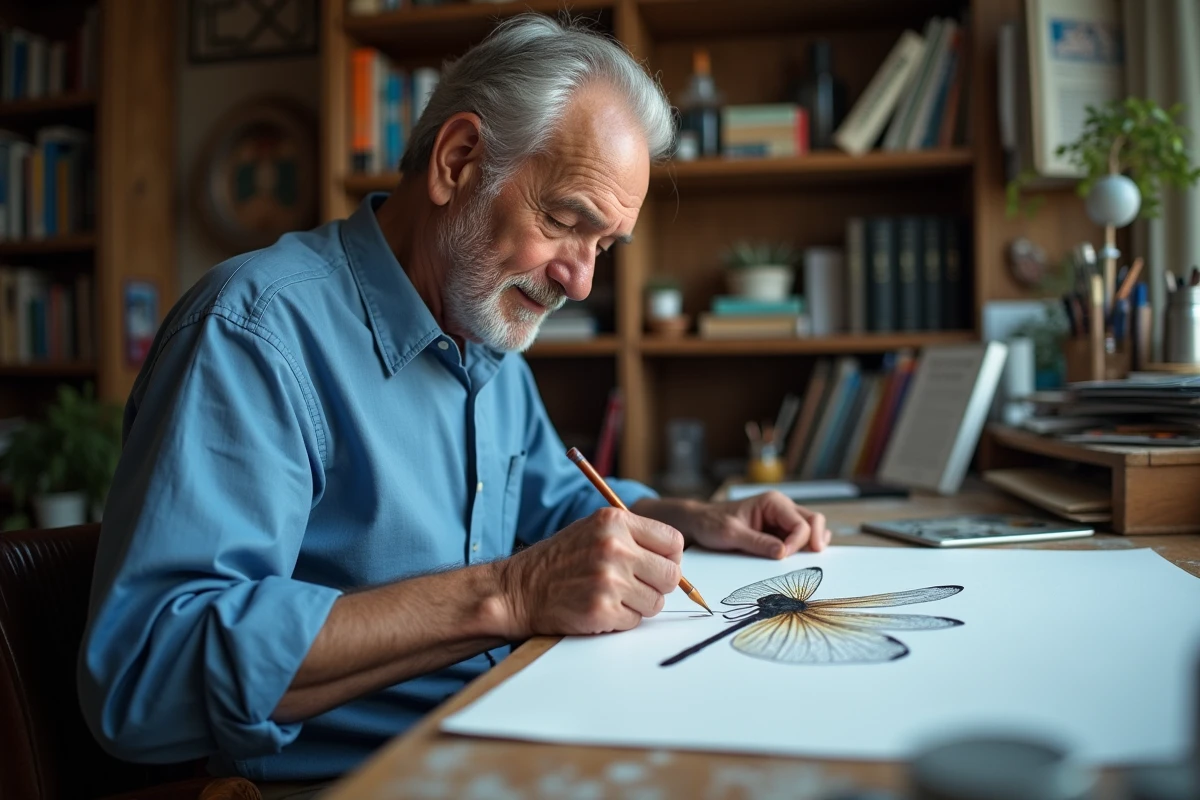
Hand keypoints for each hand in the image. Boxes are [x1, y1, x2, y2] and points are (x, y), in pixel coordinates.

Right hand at [497, 507, 683, 637]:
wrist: (520, 589)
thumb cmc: (560, 561)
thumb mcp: (594, 529)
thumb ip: (633, 536)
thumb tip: (674, 557)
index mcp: (615, 521)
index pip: (674, 542)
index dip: (669, 559)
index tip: (656, 566)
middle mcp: (614, 547)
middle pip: (671, 576)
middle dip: (658, 586)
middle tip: (634, 586)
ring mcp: (608, 579)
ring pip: (656, 602)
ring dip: (638, 605)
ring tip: (611, 596)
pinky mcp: (601, 609)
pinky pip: (635, 621)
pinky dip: (621, 620)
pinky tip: (599, 608)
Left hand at [634, 493, 828, 559]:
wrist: (699, 523)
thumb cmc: (712, 524)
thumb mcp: (731, 534)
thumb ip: (758, 542)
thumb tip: (783, 553)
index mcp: (773, 502)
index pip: (802, 523)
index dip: (798, 543)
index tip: (783, 557)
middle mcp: (782, 507)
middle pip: (814, 522)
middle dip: (813, 542)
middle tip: (807, 560)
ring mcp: (782, 518)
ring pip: (811, 529)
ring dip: (810, 545)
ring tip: (803, 560)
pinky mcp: (779, 530)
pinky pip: (800, 537)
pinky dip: (803, 548)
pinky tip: (796, 559)